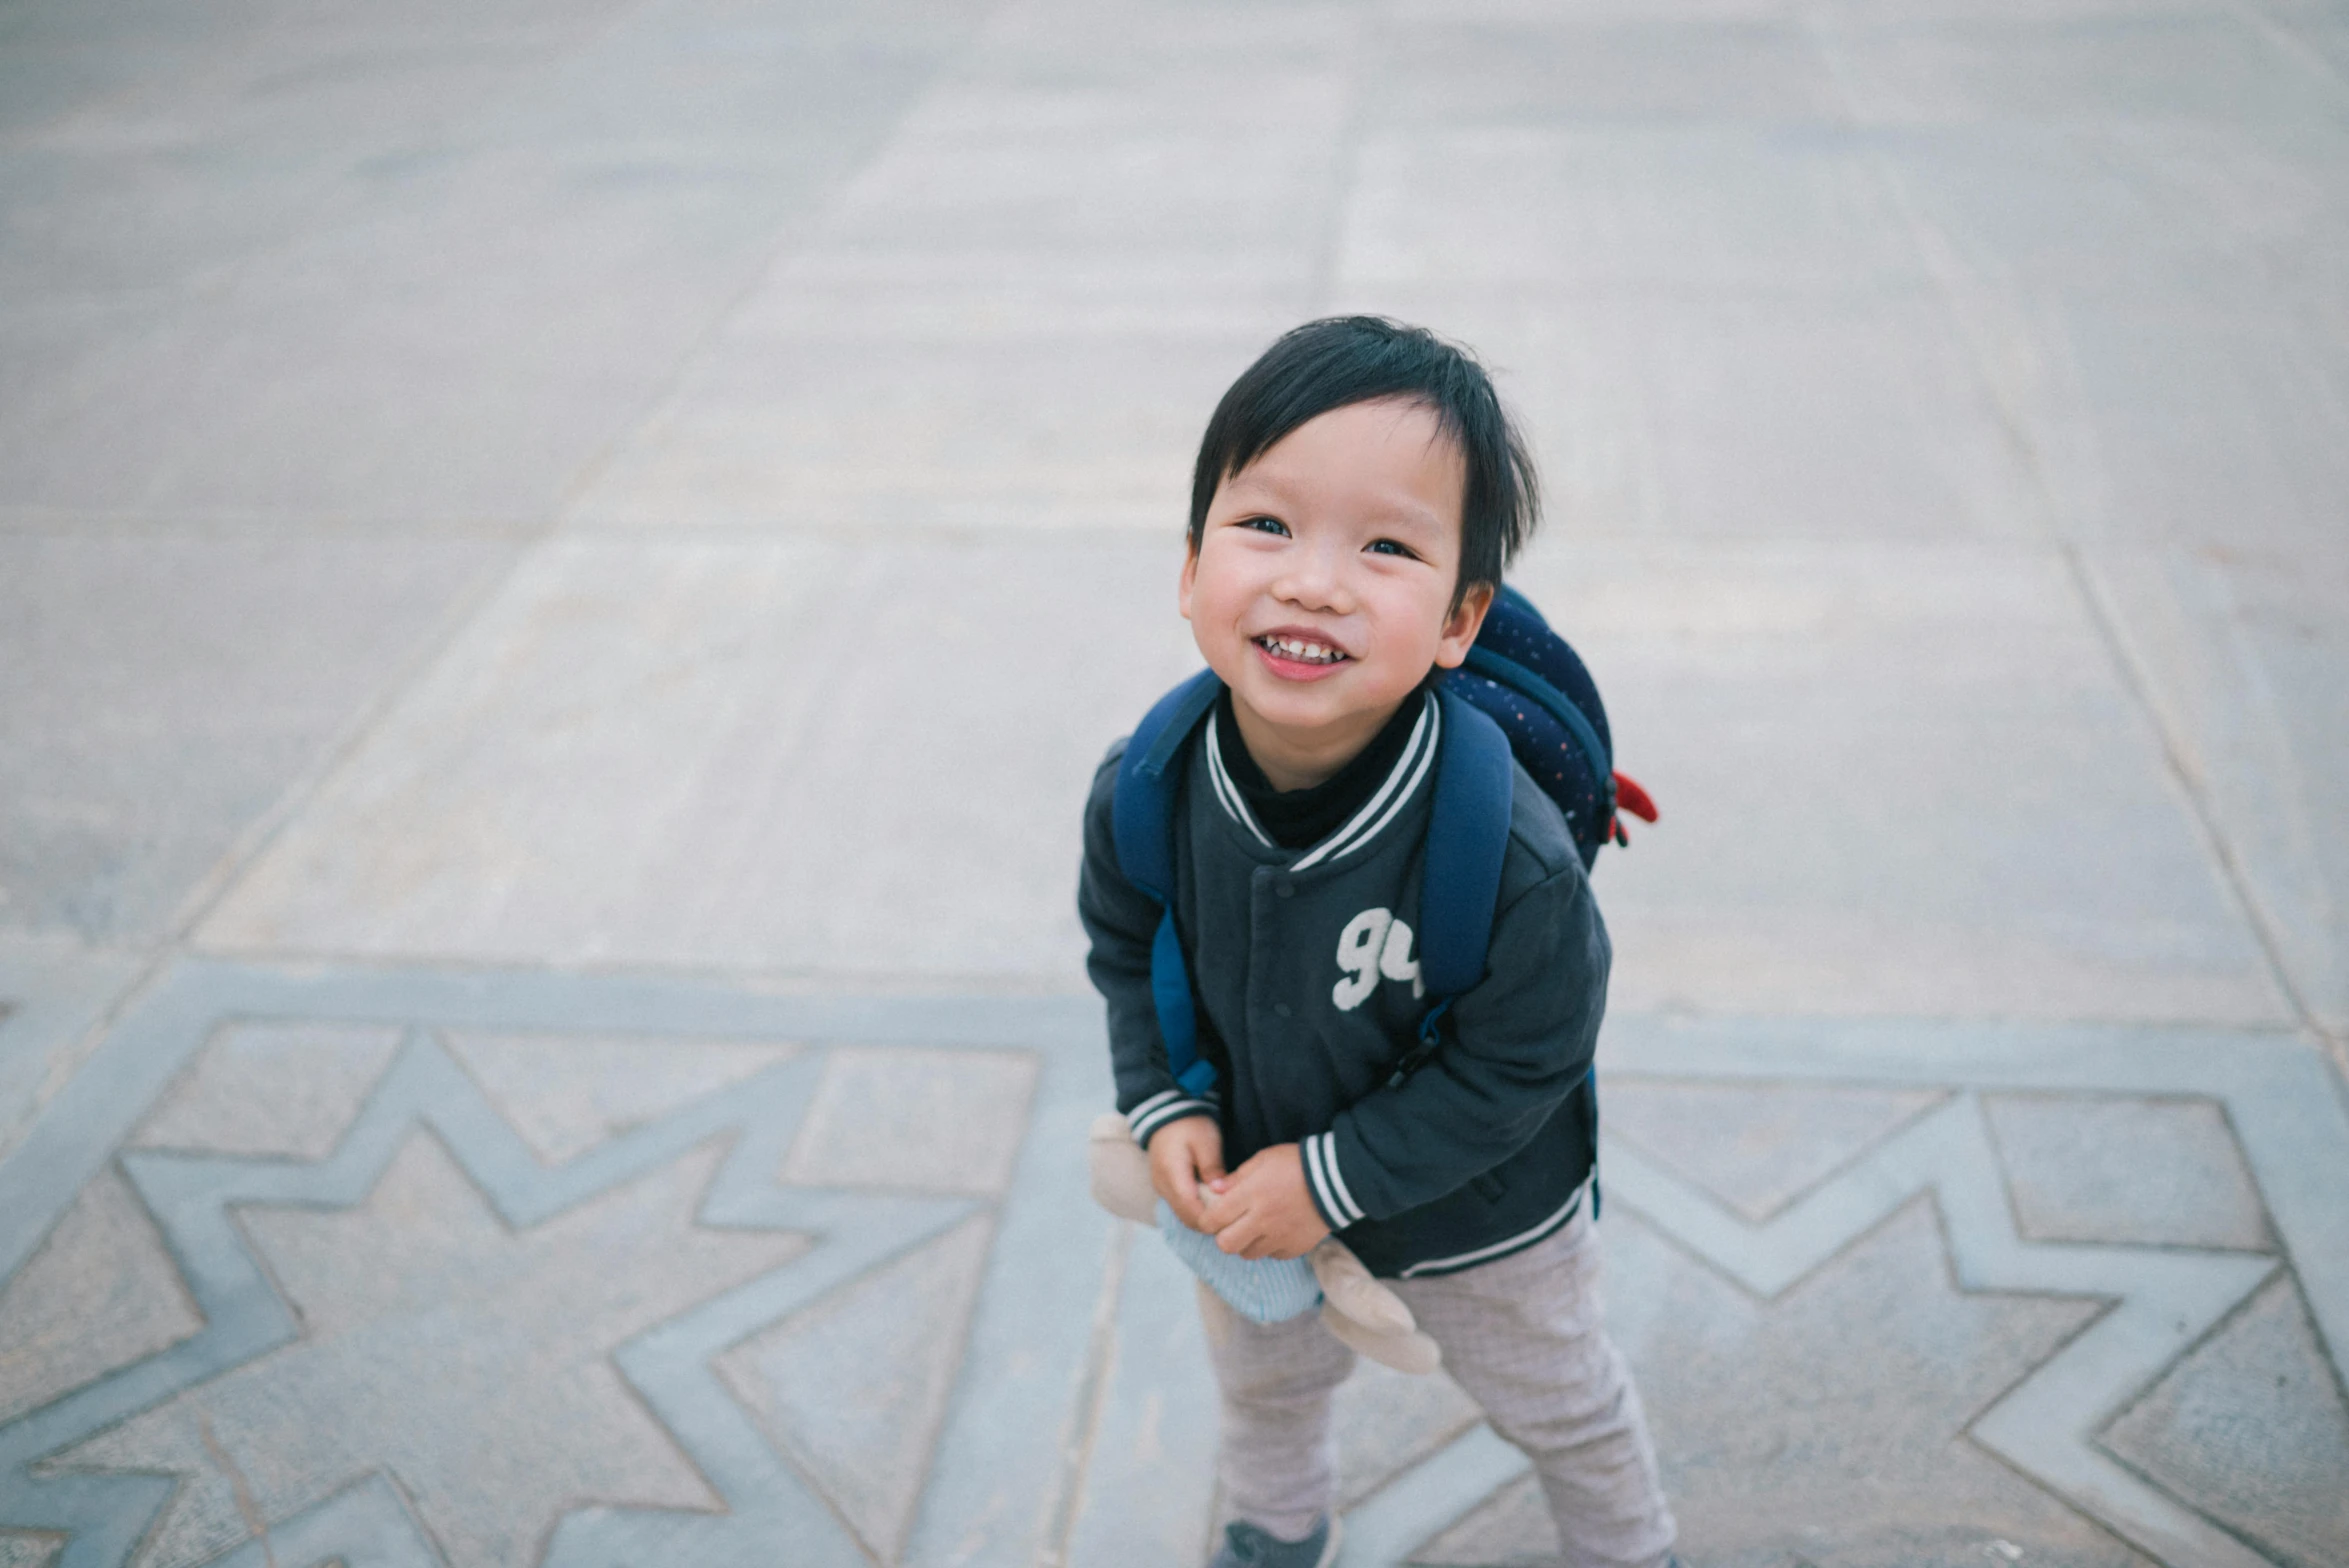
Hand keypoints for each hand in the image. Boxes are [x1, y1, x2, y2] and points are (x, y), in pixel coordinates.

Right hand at [1148, 1116, 1224, 1231]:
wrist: (1167, 1114)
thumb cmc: (1190, 1125)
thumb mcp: (1207, 1142)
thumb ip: (1213, 1168)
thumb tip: (1220, 1192)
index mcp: (1173, 1174)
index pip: (1190, 1209)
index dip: (1210, 1219)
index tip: (1231, 1218)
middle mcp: (1163, 1186)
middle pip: (1186, 1217)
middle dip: (1208, 1222)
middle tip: (1232, 1218)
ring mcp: (1161, 1188)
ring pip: (1182, 1215)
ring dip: (1201, 1217)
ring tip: (1224, 1211)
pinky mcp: (1164, 1187)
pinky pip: (1180, 1206)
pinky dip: (1195, 1209)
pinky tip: (1212, 1202)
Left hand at [1202, 1144, 1330, 1259]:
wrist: (1337, 1179)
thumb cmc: (1296, 1163)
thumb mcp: (1263, 1159)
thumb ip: (1236, 1177)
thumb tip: (1214, 1190)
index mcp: (1251, 1195)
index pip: (1213, 1219)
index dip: (1206, 1220)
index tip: (1211, 1215)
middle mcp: (1262, 1220)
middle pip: (1226, 1245)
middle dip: (1223, 1236)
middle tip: (1230, 1225)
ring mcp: (1279, 1237)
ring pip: (1247, 1254)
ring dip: (1245, 1243)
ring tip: (1253, 1227)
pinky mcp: (1294, 1248)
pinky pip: (1272, 1255)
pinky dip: (1269, 1247)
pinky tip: (1275, 1231)